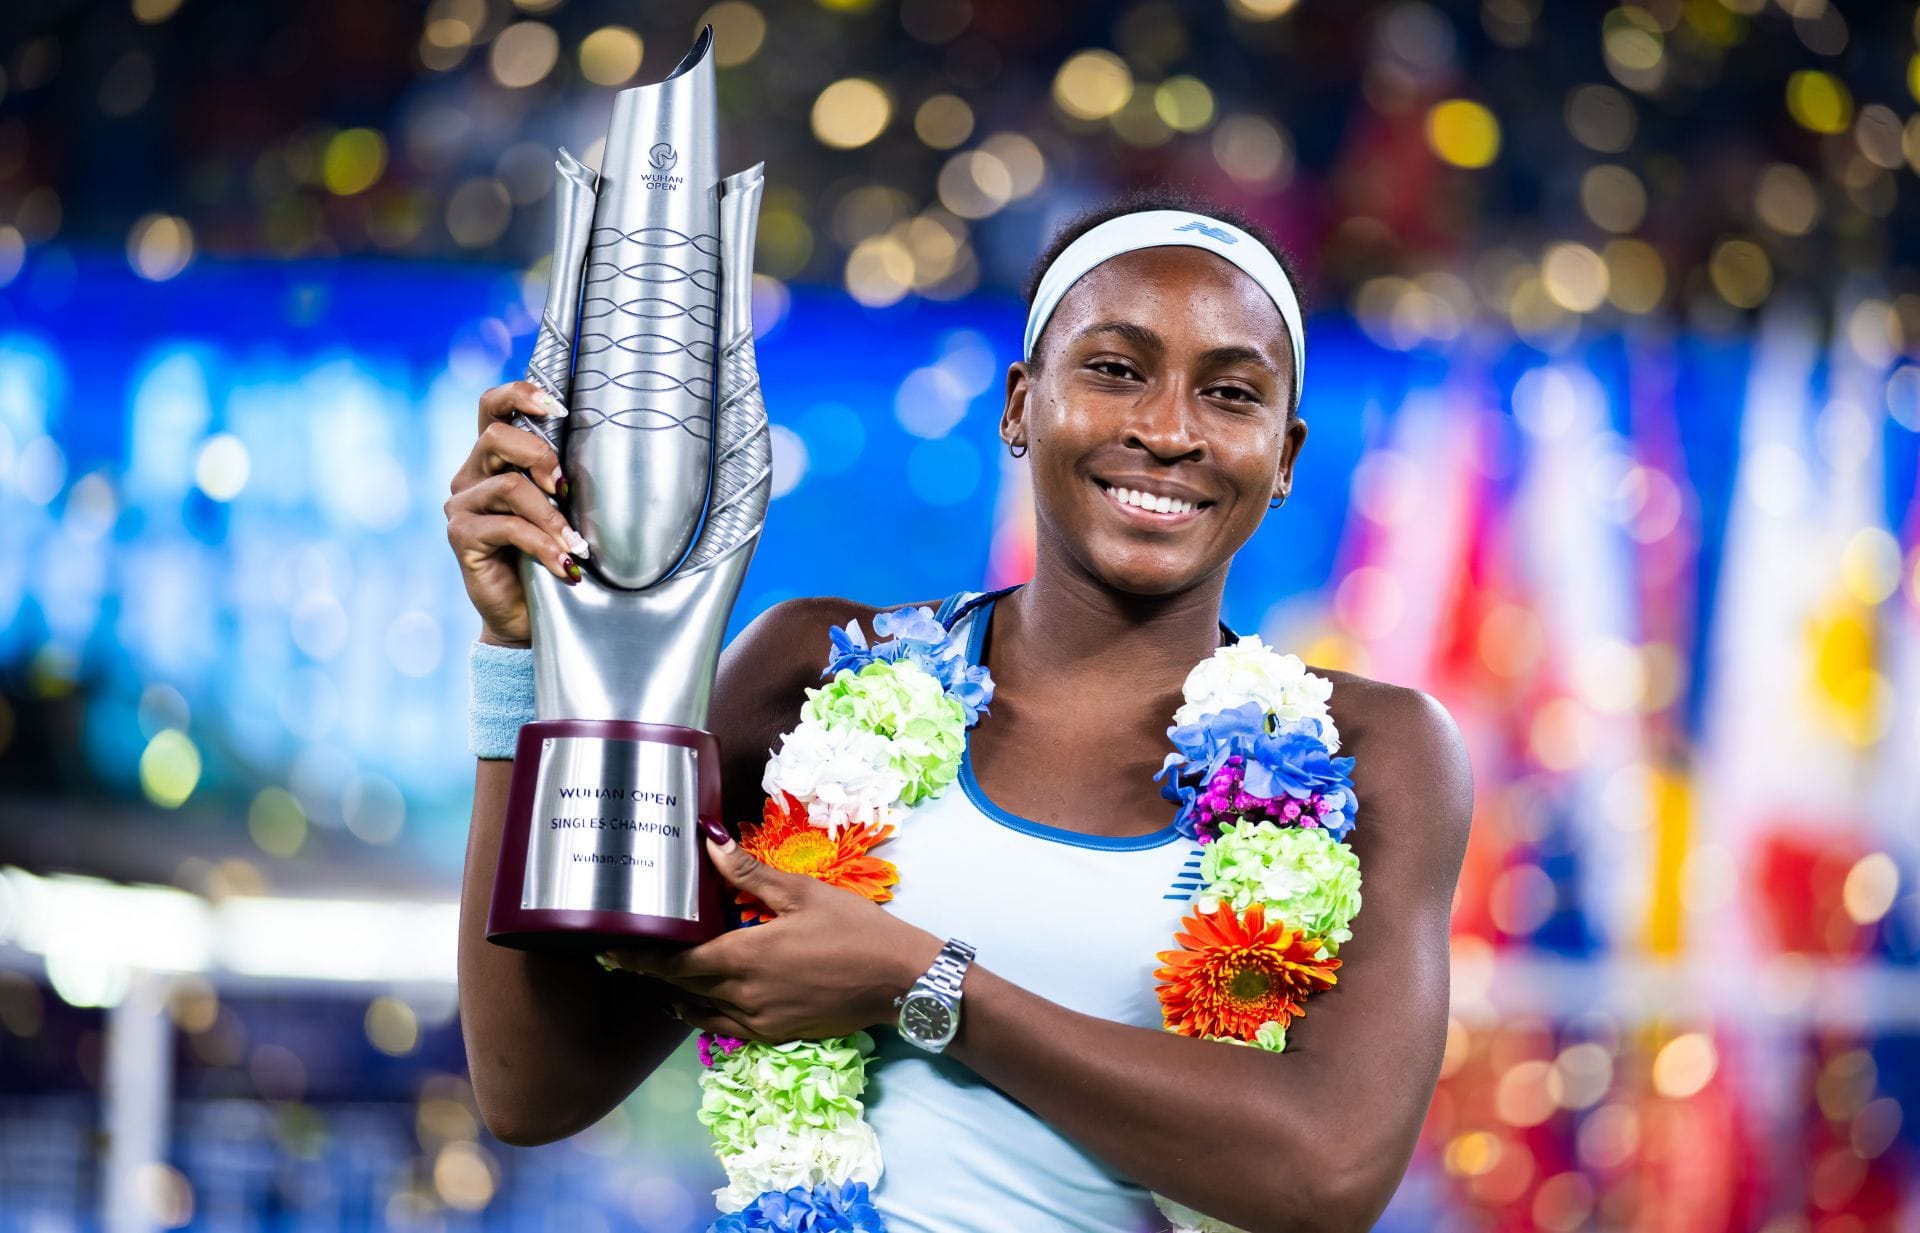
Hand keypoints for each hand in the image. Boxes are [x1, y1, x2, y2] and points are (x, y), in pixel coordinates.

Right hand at [443, 380, 589, 646]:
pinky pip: (507, 528)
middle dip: (540, 456)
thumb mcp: (562, 508)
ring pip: (509, 487)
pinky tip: (566, 565)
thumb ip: (563, 477)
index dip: (521, 395)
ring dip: (551, 516)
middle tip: (567, 489)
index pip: (493, 406)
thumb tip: (608, 447)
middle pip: (497, 437)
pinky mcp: (461, 536)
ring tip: (576, 544)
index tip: (559, 407)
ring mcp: (462, 505)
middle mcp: (471, 475)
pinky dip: (544, 545)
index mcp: (494, 458)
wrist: (526, 614)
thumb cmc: (550, 555)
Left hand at [601, 836, 942, 1042]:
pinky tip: (697, 1002)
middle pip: (682, 984)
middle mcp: (743, 996)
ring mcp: (758, 1021)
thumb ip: (749, 873)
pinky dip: (703, 1013)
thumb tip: (708, 844)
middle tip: (624, 953)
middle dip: (652, 970)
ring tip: (657, 974)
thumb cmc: (856, 930)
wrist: (901, 982)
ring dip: (677, 991)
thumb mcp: (802, 893)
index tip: (608, 948)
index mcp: (744, 957)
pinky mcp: (776, 1033)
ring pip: (700, 1007)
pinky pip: (724, 1027)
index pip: (675, 960)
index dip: (638, 956)